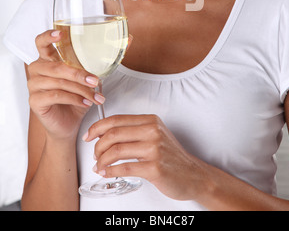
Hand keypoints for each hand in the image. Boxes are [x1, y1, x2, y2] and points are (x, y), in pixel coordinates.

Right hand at [27, 30, 104, 141]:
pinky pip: (56, 95)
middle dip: (79, 73)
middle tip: (97, 81)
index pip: (41, 41)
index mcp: (48, 58)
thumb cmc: (77, 96)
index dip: (48, 36)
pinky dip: (74, 99)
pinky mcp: (35, 101)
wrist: (68, 125)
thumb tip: (128, 39)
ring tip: (96, 97)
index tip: (60, 34)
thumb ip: (106, 57)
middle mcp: (38, 69)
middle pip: (56, 66)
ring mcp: (34, 85)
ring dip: (81, 89)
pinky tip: (86, 103)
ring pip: (58, 82)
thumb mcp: (91, 76)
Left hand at [83, 114, 205, 201]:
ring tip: (99, 166)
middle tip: (94, 154)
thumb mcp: (155, 135)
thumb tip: (105, 134)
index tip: (89, 135)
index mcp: (150, 120)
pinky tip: (107, 173)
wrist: (193, 175)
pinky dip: (110, 171)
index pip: (116, 119)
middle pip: (113, 134)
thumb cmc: (171, 156)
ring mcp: (154, 149)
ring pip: (116, 151)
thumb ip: (134, 131)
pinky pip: (124, 168)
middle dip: (97, 146)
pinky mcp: (154, 168)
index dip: (97, 127)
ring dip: (102, 160)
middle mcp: (152, 131)